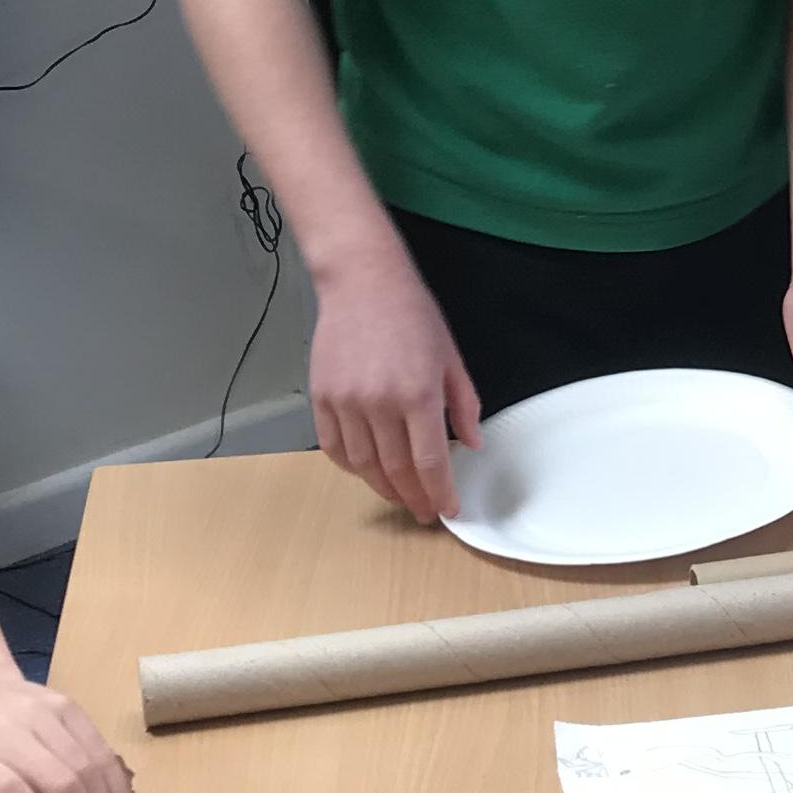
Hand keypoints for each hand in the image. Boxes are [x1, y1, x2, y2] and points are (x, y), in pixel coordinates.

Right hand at [309, 261, 480, 520]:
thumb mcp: (450, 357)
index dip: (440, 492)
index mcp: (417, 394)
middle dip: (413, 497)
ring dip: (382, 487)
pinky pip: (333, 446)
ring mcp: (345, 401)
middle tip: (424, 510)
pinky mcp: (321, 396)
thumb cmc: (412, 314)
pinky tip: (366, 471)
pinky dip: (350, 466)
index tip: (448, 510)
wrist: (362, 281)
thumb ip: (463, 405)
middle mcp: (378, 403)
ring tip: (399, 495)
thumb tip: (471, 444)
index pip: (430, 461)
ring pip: (363, 465)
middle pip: (395, 470)